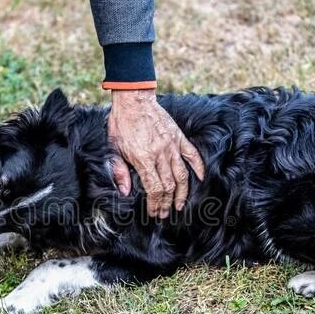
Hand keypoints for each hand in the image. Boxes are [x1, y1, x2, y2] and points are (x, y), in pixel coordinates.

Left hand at [108, 89, 204, 217]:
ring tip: (180, 204)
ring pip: (182, 175)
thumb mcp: (113, 148)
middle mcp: (160, 154)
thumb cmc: (121, 124)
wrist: (133, 101)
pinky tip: (201, 178)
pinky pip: (192, 155)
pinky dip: (198, 167)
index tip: (154, 212)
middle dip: (166, 203)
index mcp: (143, 158)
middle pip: (168, 186)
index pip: (154, 189)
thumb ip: (119, 171)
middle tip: (164, 213)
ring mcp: (172, 146)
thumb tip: (124, 192)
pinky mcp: (178, 137)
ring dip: (182, 193)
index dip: (155, 203)